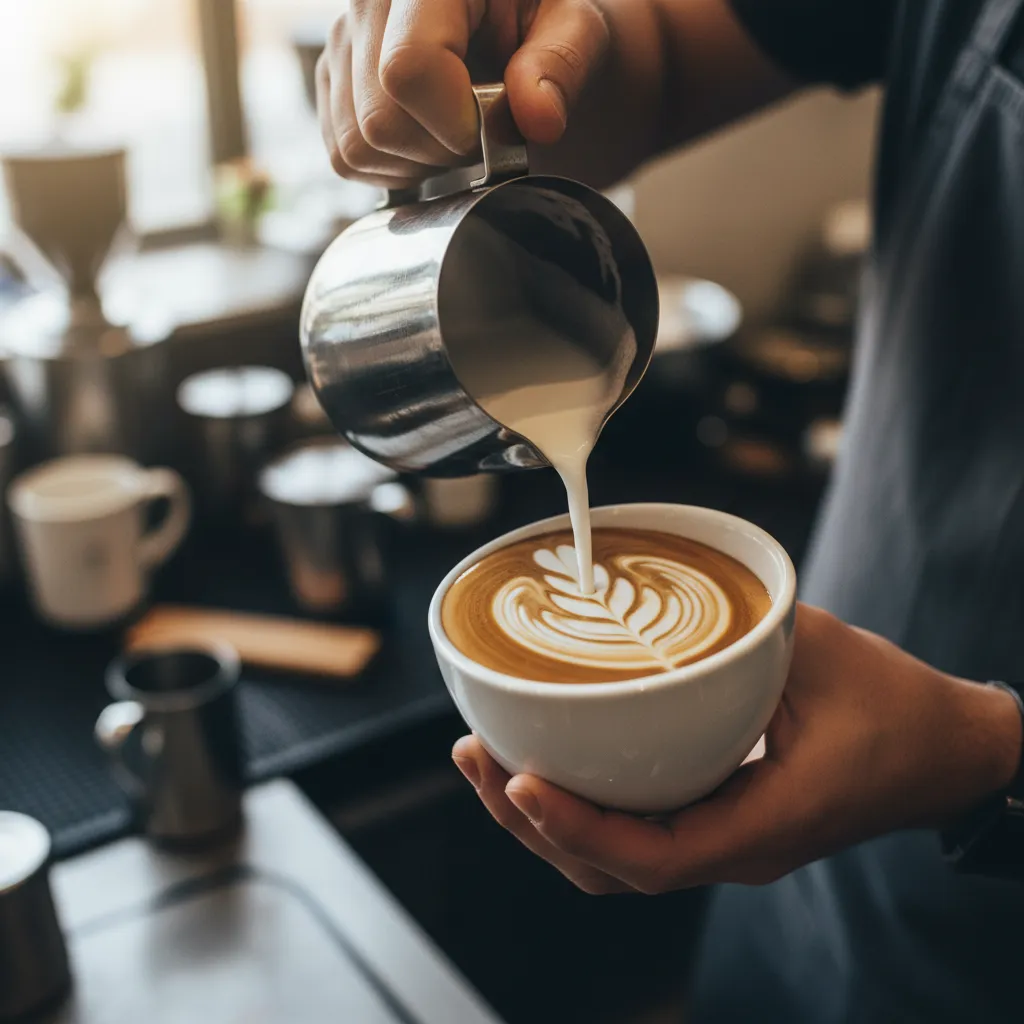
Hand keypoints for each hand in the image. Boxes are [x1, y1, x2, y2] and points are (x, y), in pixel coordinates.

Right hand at [316, 0, 610, 188]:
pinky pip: (345, 156)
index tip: (496, 123)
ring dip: (420, 163)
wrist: (519, 31)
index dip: (456, 122)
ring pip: (358, 146)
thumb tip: (539, 116)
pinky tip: (430, 138)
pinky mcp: (332, 81)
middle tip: (485, 130)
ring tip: (459, 131)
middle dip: (443, 149)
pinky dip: (395, 168)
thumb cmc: (549, 24)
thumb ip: (562, 64)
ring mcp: (342, 41)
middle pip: (380, 120)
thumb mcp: (578, 29)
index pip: (408, 69)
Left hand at [452, 604, 1022, 893]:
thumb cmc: (894, 707)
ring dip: (540, 820)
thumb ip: (740, 622)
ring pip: (611, 861)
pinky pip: (630, 832)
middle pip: (608, 869)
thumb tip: (650, 581)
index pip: (654, 856)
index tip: (521, 781)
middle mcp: (735, 848)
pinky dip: (576, 809)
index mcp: (764, 823)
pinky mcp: (715, 818)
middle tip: (474, 755)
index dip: (578, 827)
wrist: (944, 751)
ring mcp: (722, 840)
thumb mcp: (821, 647)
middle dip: (529, 821)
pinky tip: (543, 762)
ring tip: (485, 762)